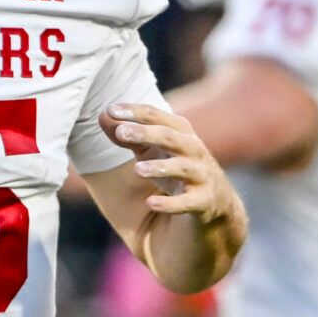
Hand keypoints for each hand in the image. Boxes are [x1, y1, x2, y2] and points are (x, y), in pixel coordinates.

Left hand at [102, 103, 236, 221]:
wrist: (215, 207)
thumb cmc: (176, 171)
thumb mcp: (151, 152)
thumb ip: (129, 136)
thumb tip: (102, 116)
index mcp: (180, 134)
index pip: (158, 117)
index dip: (135, 112)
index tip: (111, 110)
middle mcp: (194, 151)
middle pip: (171, 137)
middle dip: (147, 133)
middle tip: (121, 132)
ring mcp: (202, 177)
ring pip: (183, 168)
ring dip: (160, 167)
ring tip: (137, 170)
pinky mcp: (205, 203)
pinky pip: (189, 203)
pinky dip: (170, 204)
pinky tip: (150, 203)